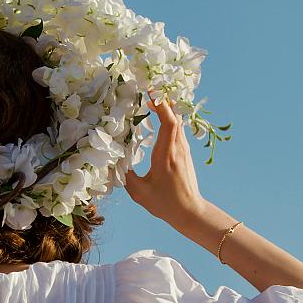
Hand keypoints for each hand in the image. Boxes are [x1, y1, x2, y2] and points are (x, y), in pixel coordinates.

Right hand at [124, 94, 207, 229]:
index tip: (149, 93)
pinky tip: (163, 119)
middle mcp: (177, 149)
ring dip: (168, 109)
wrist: (190, 211)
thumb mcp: (139, 192)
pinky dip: (171, 119)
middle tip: (149, 91)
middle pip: (175, 117)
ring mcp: (184, 150)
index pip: (168, 122)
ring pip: (179, 122)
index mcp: (166, 155)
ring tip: (154, 100)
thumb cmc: (164, 203)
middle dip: (164, 101)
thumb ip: (125, 175)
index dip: (161, 105)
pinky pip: (179, 130)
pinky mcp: (185, 154)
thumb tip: (113, 160)